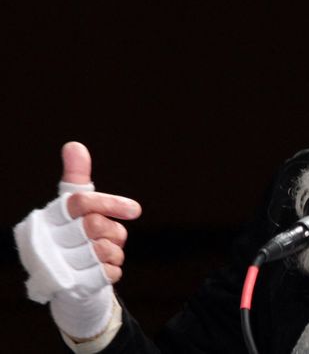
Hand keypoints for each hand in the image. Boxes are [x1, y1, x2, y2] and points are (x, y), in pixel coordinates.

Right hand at [62, 142, 141, 283]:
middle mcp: (48, 240)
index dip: (110, 203)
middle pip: (96, 225)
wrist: (65, 280)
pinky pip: (109, 272)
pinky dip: (113, 270)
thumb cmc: (70, 235)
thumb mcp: (74, 206)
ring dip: (114, 252)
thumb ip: (76, 176)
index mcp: (48, 218)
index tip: (136, 210)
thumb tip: (74, 145)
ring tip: (104, 254)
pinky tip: (102, 270)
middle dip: (113, 231)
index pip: (81, 202)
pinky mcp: (73, 286)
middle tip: (112, 236)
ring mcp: (59, 265)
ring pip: (105, 250)